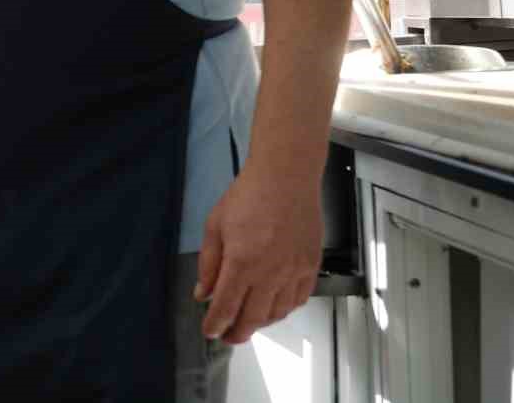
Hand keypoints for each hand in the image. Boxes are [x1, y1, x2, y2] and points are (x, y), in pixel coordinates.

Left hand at [195, 166, 321, 344]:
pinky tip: (274, 307)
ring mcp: (294, 272)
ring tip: (248, 322)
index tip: (209, 331)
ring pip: (278, 313)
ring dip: (261, 323)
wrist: (286, 178)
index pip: (226, 307)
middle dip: (237, 333)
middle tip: (227, 336)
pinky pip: (299, 300)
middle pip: (253, 318)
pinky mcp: (311, 267)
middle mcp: (270, 273)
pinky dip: (284, 310)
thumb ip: (208, 264)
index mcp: (242, 262)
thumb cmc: (248, 196)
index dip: (216, 325)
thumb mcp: (215, 226)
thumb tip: (203, 292)